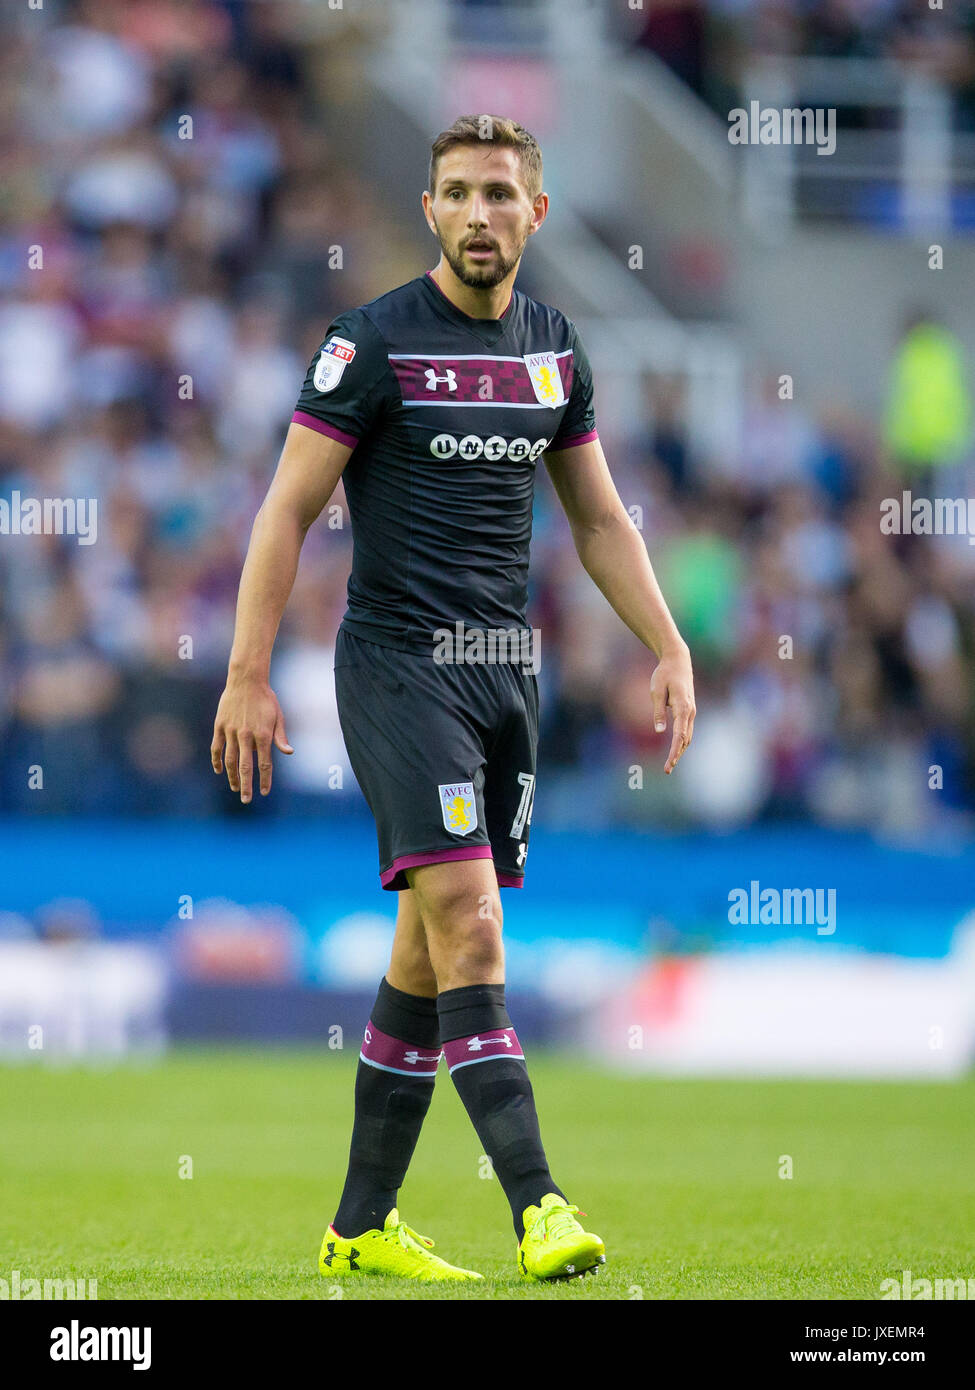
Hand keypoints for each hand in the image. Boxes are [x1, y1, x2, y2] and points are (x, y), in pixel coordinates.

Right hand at [211, 676, 292, 801]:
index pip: (264, 764)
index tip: (265, 792)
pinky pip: (216, 748)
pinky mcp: (219, 726)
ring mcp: (231, 731)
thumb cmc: (266, 699)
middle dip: (246, 785)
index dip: (265, 780)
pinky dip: (216, 761)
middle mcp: (246, 735)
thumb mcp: (278, 716)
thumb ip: (280, 737)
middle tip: (246, 800)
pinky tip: (219, 771)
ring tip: (235, 788)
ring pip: (230, 760)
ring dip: (232, 776)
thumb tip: (289, 752)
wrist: (246, 680)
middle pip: (246, 767)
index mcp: (263, 735)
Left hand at [650, 643, 695, 773]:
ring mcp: (691, 711)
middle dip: (676, 755)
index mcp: (682, 707)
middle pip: (685, 739)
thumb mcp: (656, 691)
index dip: (673, 752)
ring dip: (680, 750)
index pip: (679, 735)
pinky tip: (675, 750)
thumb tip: (659, 731)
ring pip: (687, 736)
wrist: (678, 661)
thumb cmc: (665, 674)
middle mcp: (690, 711)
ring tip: (670, 764)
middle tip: (667, 770)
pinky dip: (682, 742)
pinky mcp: (689, 710)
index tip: (669, 765)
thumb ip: (658, 711)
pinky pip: (687, 730)